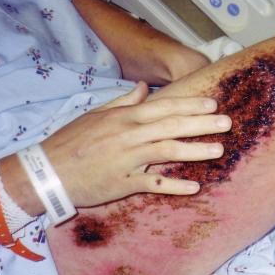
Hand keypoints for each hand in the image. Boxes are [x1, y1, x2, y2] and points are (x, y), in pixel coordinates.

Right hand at [41, 82, 230, 206]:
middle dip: (202, 123)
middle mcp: (129, 135)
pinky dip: (174, 185)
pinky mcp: (123, 183)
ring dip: (195, 150)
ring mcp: (127, 159)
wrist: (47, 171)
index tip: (213, 102)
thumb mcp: (95, 114)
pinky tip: (195, 187)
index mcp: (124, 118)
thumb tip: (143, 88)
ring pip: (167, 151)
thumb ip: (122, 101)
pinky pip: (152, 183)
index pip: (164, 107)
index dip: (190, 104)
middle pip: (171, 126)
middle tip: (228, 122)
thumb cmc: (71, 141)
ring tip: (219, 150)